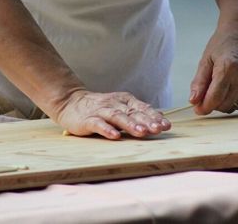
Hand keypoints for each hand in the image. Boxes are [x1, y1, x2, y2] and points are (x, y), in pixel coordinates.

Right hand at [54, 91, 170, 138]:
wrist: (71, 102)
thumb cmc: (101, 108)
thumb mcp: (121, 108)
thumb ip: (138, 113)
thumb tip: (160, 119)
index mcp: (125, 101)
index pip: (142, 108)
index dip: (154, 116)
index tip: (166, 125)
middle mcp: (115, 104)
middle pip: (132, 112)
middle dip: (146, 121)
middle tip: (158, 129)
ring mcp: (101, 111)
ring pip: (117, 117)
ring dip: (130, 124)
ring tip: (141, 132)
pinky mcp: (88, 119)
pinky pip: (98, 124)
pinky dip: (107, 129)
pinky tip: (114, 136)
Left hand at [189, 23, 237, 114]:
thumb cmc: (221, 46)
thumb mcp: (205, 61)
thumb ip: (198, 82)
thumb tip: (193, 101)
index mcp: (228, 68)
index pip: (216, 97)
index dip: (204, 107)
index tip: (196, 109)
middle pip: (224, 104)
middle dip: (211, 105)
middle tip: (204, 96)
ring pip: (232, 106)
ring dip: (221, 104)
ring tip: (215, 89)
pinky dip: (230, 101)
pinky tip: (226, 89)